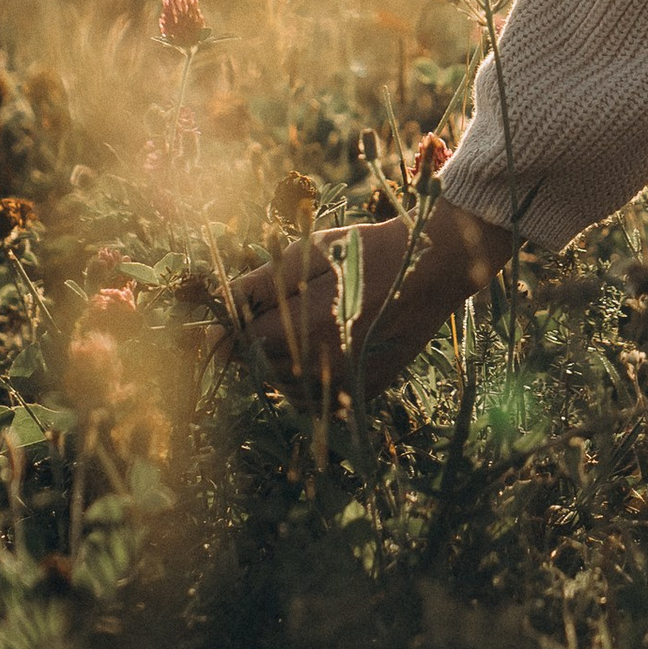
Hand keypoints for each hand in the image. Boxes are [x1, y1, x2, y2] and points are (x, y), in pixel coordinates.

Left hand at [206, 196, 507, 395]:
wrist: (434, 268)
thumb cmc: (366, 252)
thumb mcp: (307, 254)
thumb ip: (257, 286)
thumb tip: (215, 306)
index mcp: (300, 330)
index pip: (236, 344)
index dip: (222, 331)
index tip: (213, 319)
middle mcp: (319, 368)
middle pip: (258, 366)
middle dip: (254, 339)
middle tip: (277, 306)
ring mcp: (343, 385)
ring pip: (283, 385)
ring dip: (279, 359)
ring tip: (306, 319)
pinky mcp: (363, 392)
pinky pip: (313, 397)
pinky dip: (306, 377)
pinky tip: (323, 343)